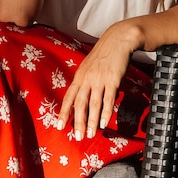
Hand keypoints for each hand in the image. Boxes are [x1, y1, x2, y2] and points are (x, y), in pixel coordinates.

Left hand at [57, 20, 141, 140]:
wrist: (118, 40)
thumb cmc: (104, 55)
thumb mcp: (89, 67)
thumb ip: (86, 82)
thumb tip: (84, 99)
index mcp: (80, 76)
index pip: (69, 97)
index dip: (64, 112)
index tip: (59, 126)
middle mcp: (87, 78)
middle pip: (80, 103)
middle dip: (78, 122)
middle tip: (77, 137)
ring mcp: (100, 79)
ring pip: (93, 104)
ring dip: (92, 121)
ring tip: (90, 134)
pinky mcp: (112, 80)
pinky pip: (108, 99)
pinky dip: (106, 112)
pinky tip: (105, 123)